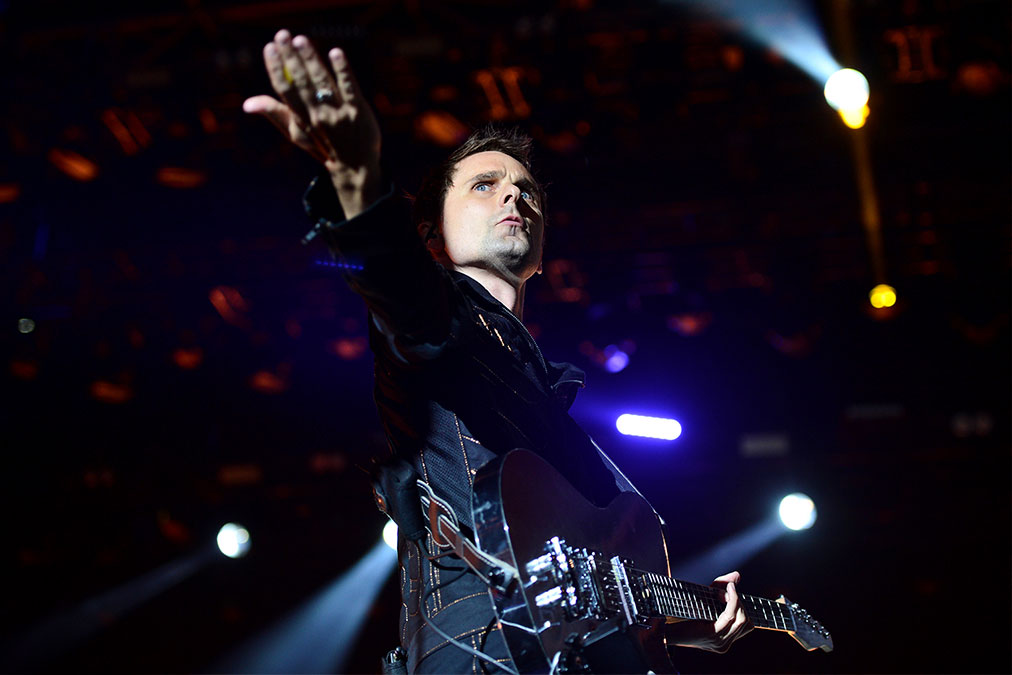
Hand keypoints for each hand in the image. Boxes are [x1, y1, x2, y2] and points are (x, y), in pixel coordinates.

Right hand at [243, 29, 380, 217]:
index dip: (275, 68)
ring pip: (322, 82)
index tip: (269, 47)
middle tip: (282, 34)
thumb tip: (247, 103)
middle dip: (290, 57)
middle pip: (301, 82)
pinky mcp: (359, 110)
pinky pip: (349, 87)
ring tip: (301, 40)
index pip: (285, 90)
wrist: (355, 168)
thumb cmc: (322, 146)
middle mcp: (318, 115)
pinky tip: (335, 53)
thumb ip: (275, 114)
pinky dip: (342, 70)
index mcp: (301, 119)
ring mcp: (339, 113)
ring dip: (311, 60)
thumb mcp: (296, 134)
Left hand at [666, 571, 753, 653]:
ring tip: (728, 588)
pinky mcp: (713, 635)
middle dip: (740, 602)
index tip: (733, 592)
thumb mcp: (706, 599)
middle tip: (729, 589)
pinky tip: (727, 591)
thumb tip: (737, 575)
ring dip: (736, 600)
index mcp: (724, 640)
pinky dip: (732, 601)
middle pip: (746, 622)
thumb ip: (722, 586)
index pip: (747, 626)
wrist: (666, 628)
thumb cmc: (684, 613)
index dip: (743, 608)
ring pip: (741, 619)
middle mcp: (724, 644)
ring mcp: (719, 642)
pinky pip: (730, 616)